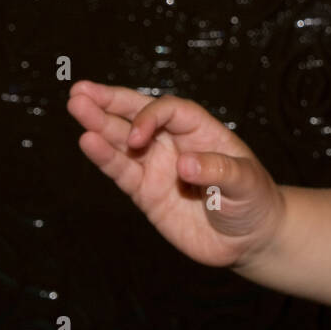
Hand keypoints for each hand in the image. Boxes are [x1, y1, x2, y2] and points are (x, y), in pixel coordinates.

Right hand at [67, 80, 285, 268]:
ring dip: (99, 125)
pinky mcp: (147, 193)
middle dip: (111, 103)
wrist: (249, 238)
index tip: (136, 139)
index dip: (149, 117)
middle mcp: (175, 143)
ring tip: (76, 106)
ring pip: (123, 141)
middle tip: (80, 91)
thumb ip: (218, 171)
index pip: (170, 111)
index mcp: (202, 131)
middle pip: (139, 115)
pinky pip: (122, 172)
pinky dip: (104, 158)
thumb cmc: (253, 200)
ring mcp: (158, 167)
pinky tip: (87, 142)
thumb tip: (183, 163)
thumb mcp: (246, 183)